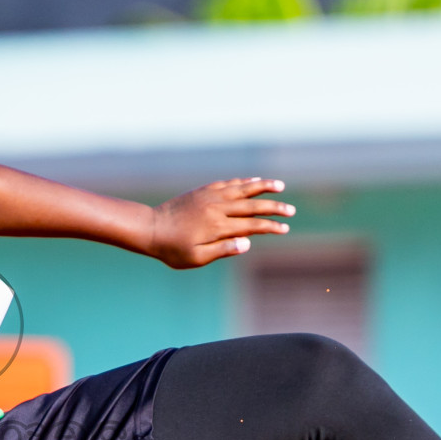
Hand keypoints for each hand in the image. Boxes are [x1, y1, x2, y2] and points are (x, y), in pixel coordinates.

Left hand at [148, 178, 293, 268]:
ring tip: (279, 185)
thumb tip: (248, 244)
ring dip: (262, 186)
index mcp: (218, 226)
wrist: (150, 228)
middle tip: (291, 210)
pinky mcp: (202, 191)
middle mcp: (217, 208)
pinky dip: (242, 182)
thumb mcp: (196, 258)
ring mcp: (210, 197)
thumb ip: (223, 250)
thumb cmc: (172, 249)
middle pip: (252, 205)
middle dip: (274, 208)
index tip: (285, 229)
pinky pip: (227, 183)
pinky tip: (252, 181)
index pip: (252, 226)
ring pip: (242, 188)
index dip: (270, 227)